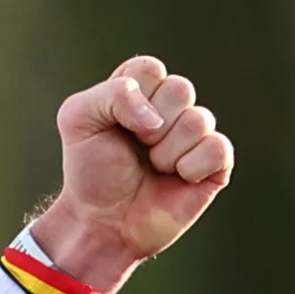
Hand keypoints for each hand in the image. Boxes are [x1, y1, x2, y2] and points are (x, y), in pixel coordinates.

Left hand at [29, 57, 234, 292]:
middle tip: (137, 149)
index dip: (131, 98)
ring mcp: (196, 133)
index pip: (149, 69)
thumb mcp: (77, 120)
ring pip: (198, 120)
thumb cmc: (90, 172)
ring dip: (165, 153)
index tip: (115, 126)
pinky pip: (216, 149)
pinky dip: (190, 168)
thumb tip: (155, 118)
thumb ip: (111, 94)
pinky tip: (176, 179)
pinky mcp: (215, 162)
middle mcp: (172, 106)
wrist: (102, 223)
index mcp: (142, 88)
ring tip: (153, 168)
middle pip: (180, 89)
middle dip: (149, 128)